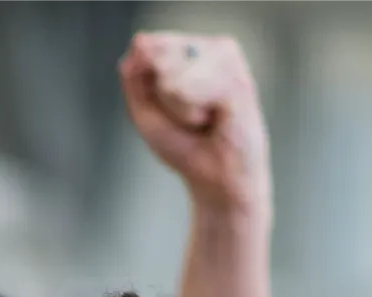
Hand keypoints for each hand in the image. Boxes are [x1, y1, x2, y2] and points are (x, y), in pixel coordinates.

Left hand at [119, 33, 270, 216]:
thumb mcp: (145, 112)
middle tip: (187, 118)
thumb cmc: (184, 146)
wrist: (216, 179)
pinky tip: (212, 120)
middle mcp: (210, 46)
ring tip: (200, 120)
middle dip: (162, 98)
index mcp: (189, 49)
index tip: (170, 109)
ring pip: (171, 77)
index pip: (145, 48)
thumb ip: (135, 77)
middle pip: (157, 59)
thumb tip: (139, 42)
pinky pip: (188, 90)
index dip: (147, 88)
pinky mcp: (237, 77)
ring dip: (178, 109)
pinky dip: (190, 114)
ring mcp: (227, 58)